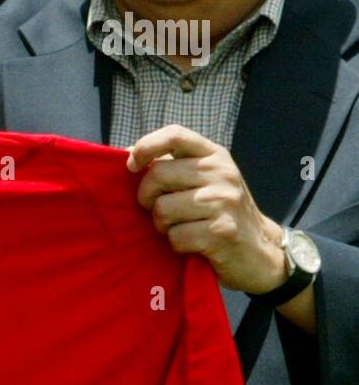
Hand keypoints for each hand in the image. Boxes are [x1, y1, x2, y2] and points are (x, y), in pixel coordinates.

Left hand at [127, 125, 287, 293]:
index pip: (175, 135)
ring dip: (162, 225)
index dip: (145, 146)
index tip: (131, 166)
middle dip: (146, 197)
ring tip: (180, 227)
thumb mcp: (204, 180)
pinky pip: (176, 236)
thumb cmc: (219, 212)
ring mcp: (224, 201)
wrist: (259, 249)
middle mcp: (221, 173)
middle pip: (158, 175)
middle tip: (157, 210)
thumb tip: (124, 153)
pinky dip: (176, 244)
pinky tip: (193, 244)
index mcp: (214, 155)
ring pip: (162, 209)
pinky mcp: (222, 231)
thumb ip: (172, 166)